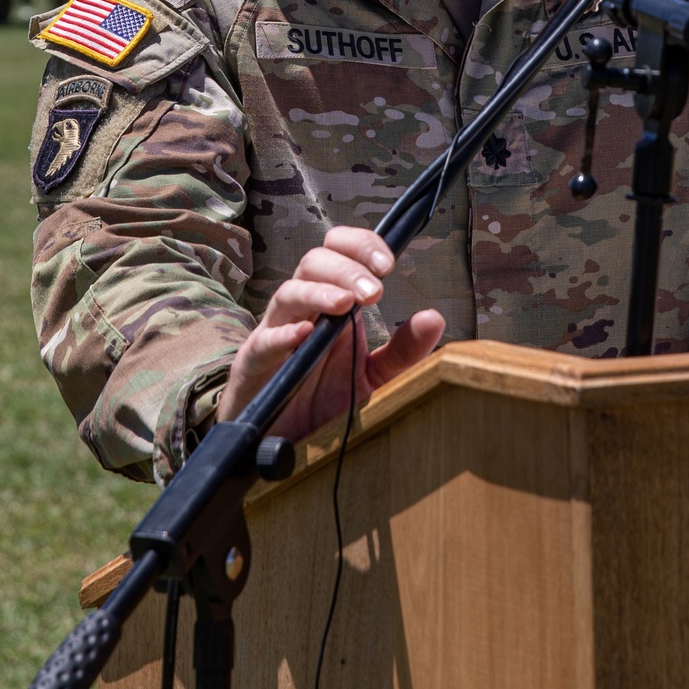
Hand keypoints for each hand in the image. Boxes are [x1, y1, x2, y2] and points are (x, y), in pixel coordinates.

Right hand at [216, 225, 445, 440]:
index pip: (340, 250)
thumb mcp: (373, 375)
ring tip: (346, 302)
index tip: (389, 264)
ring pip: (289, 292)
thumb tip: (434, 317)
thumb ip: (404, 350)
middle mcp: (303, 309)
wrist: (286, 443)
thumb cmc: (325, 400)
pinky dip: (283, 333)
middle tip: (375, 292)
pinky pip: (264, 340)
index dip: (362, 246)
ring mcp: (276, 332)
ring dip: (319, 291)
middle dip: (346, 268)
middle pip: (314, 261)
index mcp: (332, 302)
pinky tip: (305, 334)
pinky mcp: (254, 363)